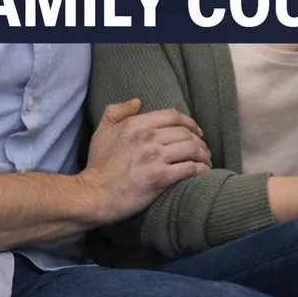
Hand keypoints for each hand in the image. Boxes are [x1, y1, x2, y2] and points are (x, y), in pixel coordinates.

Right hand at [81, 99, 211, 222]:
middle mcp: (147, 137)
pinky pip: (190, 168)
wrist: (92, 195)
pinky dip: (200, 169)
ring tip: (205, 161)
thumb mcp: (101, 132)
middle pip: (186, 132)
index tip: (196, 131)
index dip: (190, 122)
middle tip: (203, 149)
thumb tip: (137, 101)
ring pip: (191, 148)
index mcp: (136, 124)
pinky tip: (203, 172)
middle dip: (199, 140)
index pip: (173, 116)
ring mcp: (154, 157)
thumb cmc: (98, 166)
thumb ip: (116, 112)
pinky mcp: (159, 177)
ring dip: (203, 155)